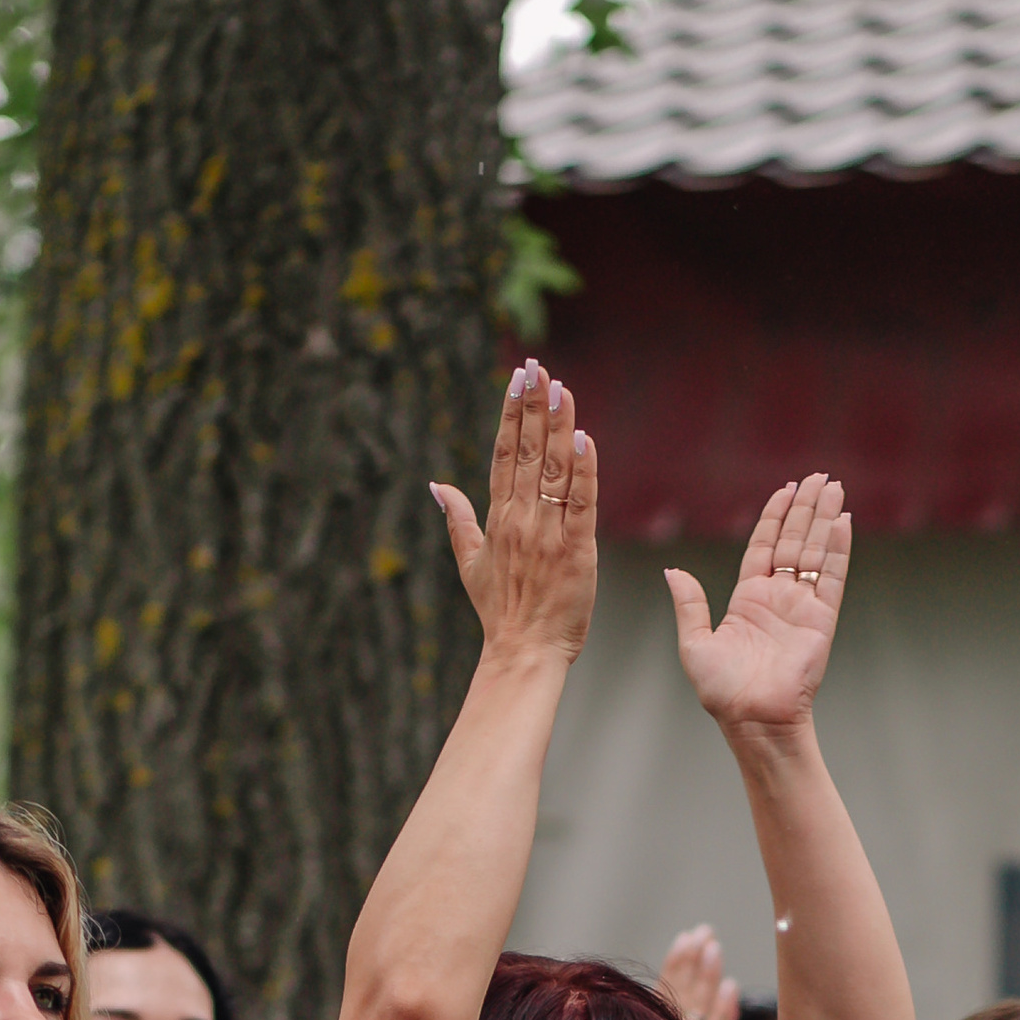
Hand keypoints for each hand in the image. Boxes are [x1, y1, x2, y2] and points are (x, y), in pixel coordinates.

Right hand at [430, 361, 596, 670]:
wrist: (524, 653)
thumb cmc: (501, 612)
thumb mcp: (469, 564)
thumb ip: (457, 519)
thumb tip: (436, 485)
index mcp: (498, 519)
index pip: (504, 454)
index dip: (511, 413)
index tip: (517, 378)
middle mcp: (521, 520)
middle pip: (527, 452)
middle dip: (533, 406)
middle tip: (538, 366)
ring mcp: (548, 534)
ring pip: (554, 470)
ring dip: (558, 426)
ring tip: (561, 387)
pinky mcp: (577, 551)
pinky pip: (581, 503)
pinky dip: (583, 471)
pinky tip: (583, 438)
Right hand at [657, 926, 738, 1019]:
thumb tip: (712, 996)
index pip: (668, 1002)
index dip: (678, 969)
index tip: (686, 939)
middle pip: (686, 1003)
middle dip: (694, 966)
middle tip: (702, 932)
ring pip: (702, 1018)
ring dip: (708, 981)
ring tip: (714, 946)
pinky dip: (725, 1016)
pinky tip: (732, 989)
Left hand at [664, 472, 850, 736]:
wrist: (753, 719)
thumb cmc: (723, 691)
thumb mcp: (694, 643)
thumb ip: (689, 604)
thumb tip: (672, 571)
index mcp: (749, 599)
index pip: (766, 545)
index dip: (776, 516)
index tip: (787, 488)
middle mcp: (778, 598)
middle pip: (795, 540)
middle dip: (806, 507)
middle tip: (819, 477)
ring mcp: (802, 607)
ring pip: (815, 551)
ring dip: (825, 518)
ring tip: (834, 487)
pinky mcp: (821, 620)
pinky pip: (832, 577)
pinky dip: (839, 549)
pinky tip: (844, 522)